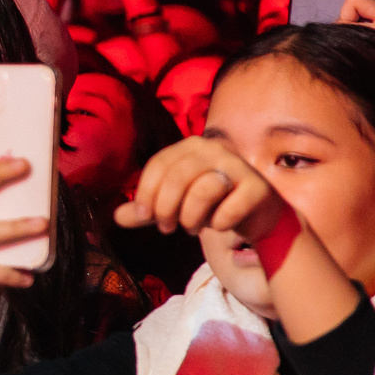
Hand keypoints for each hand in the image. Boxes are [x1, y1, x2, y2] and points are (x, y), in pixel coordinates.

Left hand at [115, 134, 283, 243]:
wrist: (257, 214)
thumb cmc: (211, 204)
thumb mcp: (174, 205)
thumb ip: (147, 210)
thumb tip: (116, 218)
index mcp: (191, 146)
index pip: (159, 165)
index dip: (146, 192)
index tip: (144, 215)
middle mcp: (215, 149)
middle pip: (178, 177)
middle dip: (166, 208)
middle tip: (167, 228)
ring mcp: (239, 166)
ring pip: (203, 190)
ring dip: (191, 217)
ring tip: (191, 228)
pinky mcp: (258, 188)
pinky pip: (229, 208)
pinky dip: (219, 223)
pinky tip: (219, 226)